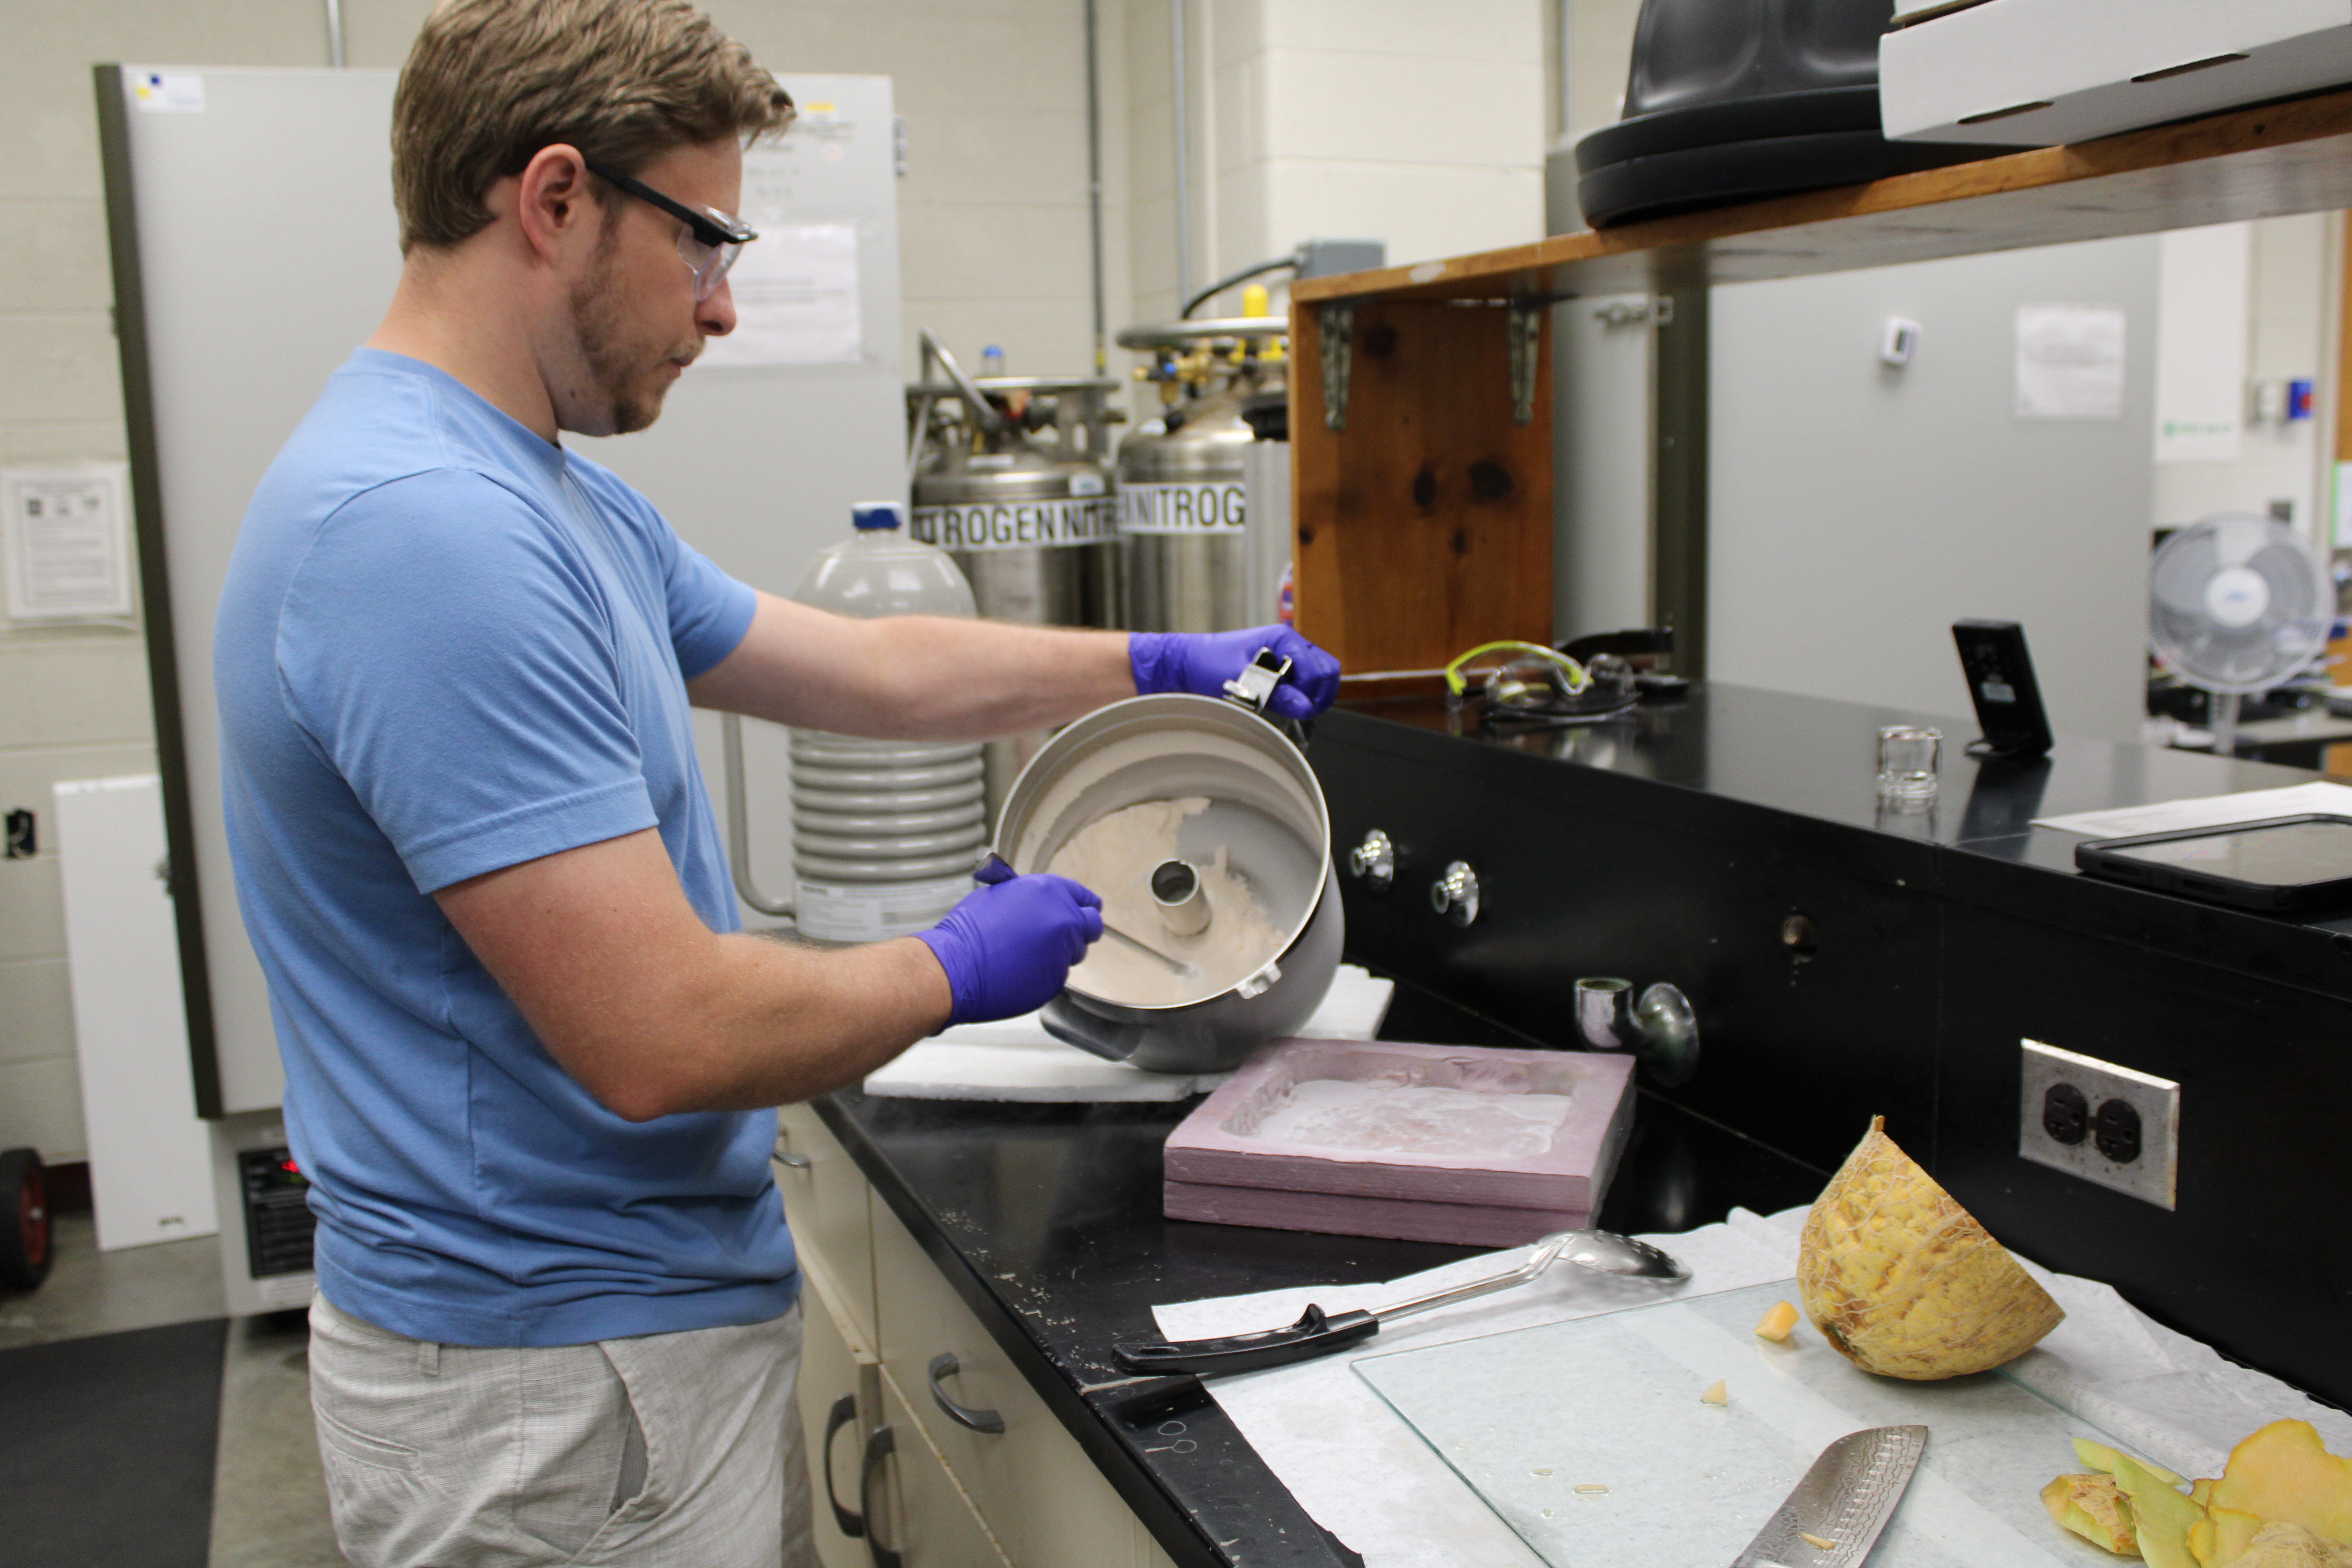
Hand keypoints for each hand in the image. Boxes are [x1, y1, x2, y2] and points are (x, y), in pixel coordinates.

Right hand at [913, 869, 1103, 1026]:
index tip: (1086, 912)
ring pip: (1074, 953)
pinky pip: (1057, 975)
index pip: (1086, 899)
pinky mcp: (1055, 979)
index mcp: (1050, 891)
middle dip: (1078, 932)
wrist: (955, 966)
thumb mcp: (1001, 894)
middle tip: (1060, 937)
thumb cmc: (968, 931)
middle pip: (1090, 927)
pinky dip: (1044, 973)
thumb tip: (1042, 902)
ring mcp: (1062, 952)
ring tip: (1026, 954)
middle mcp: (1063, 920)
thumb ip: (1033, 898)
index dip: (1085, 907)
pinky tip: (1020, 970)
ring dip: (1059, 953)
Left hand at [1128, 625, 1341, 721]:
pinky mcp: (1280, 668)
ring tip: (1295, 709)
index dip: (1311, 694)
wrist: (1187, 663)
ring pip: (1319, 676)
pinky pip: (1304, 681)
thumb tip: (1304, 707)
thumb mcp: (1241, 680)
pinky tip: (1287, 705)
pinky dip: (1302, 695)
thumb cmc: (1208, 664)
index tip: (1300, 711)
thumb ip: (1275, 693)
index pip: (1318, 670)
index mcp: (1284, 637)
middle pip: (1326, 670)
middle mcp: (1290, 644)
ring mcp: (1287, 655)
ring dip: (1312, 695)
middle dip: (1319, 693)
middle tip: (1303, 711)